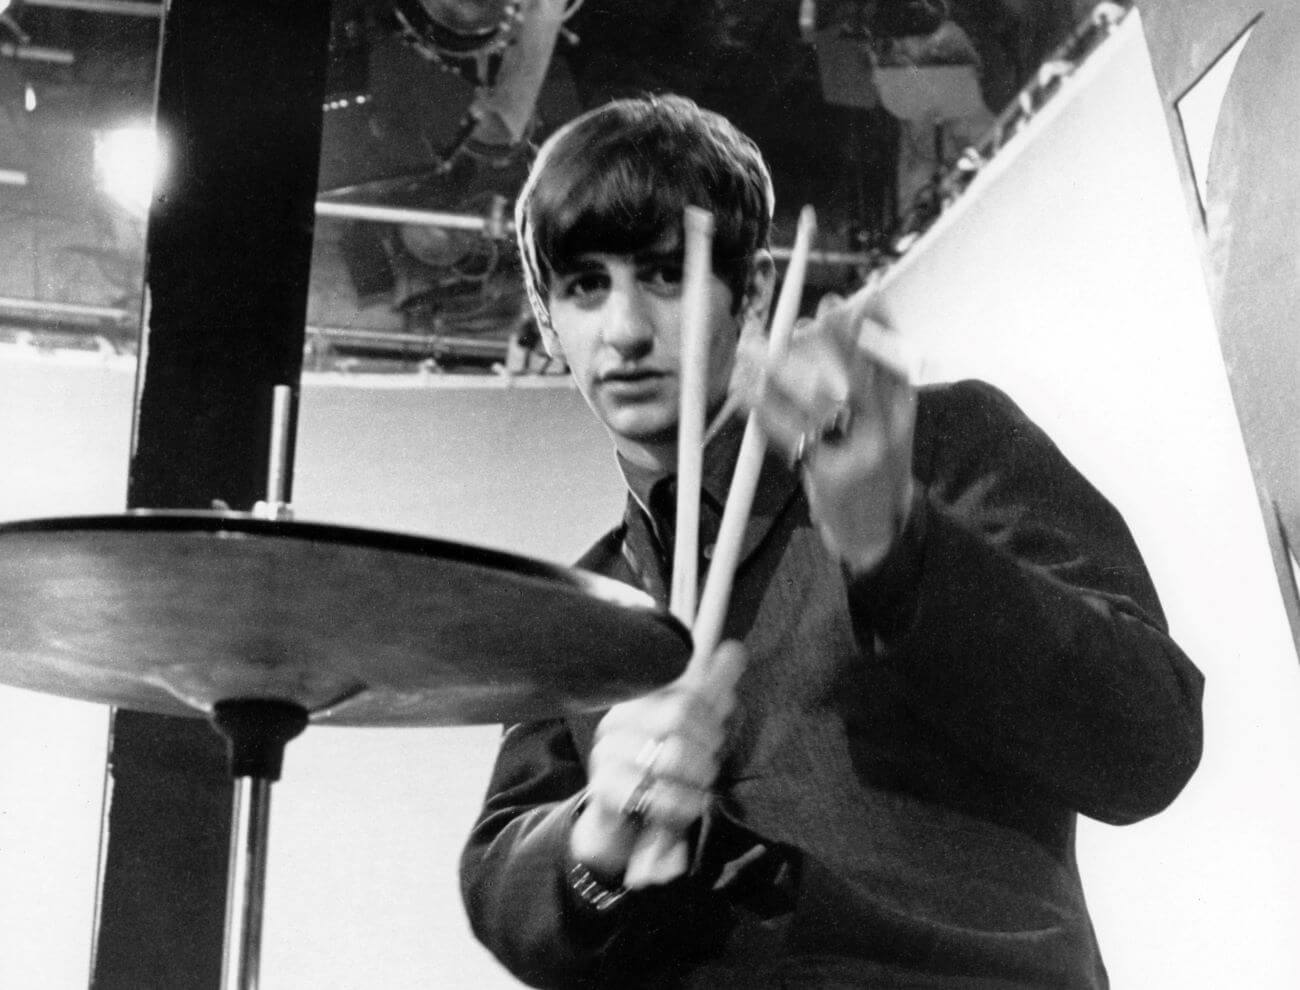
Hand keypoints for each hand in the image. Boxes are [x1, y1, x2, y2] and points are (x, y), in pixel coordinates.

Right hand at [569, 640, 745, 880]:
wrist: (620, 825)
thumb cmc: (660, 771)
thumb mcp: (690, 729)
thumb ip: (712, 690)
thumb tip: (735, 649)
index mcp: (640, 698)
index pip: (686, 686)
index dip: (711, 712)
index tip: (716, 734)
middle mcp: (620, 719)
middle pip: (680, 713)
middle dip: (706, 745)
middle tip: (708, 766)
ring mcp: (608, 753)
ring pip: (671, 755)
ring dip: (698, 777)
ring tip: (698, 788)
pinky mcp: (605, 788)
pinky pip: (655, 793)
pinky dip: (682, 803)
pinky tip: (687, 805)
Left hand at [739, 293, 916, 573]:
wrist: (882, 535)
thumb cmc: (875, 469)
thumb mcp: (889, 425)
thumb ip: (873, 383)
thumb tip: (833, 326)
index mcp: (902, 414)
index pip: (896, 359)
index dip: (880, 324)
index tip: (865, 292)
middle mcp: (884, 431)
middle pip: (856, 373)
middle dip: (832, 340)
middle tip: (807, 316)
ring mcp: (857, 454)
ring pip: (815, 401)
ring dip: (778, 372)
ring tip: (750, 351)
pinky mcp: (827, 476)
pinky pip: (789, 436)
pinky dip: (762, 411)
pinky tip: (745, 393)